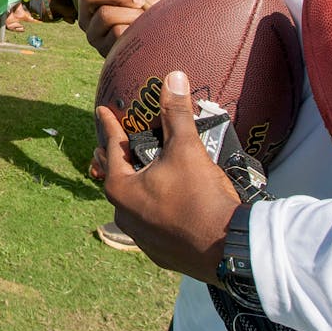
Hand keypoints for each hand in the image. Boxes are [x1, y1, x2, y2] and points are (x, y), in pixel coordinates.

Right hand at [76, 0, 168, 56]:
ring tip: (143, 18)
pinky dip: (135, 29)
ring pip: (105, 13)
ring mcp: (94, 35)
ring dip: (131, 13)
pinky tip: (142, 33)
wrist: (169, 35)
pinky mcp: (105, 51)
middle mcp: (88, 16)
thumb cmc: (154, 10)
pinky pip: (117, 32)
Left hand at [95, 70, 241, 284]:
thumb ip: (176, 114)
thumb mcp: (186, 150)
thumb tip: (173, 77)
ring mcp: (140, 237)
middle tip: (113, 143)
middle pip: (115, 177)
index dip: (108, 125)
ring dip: (134, 186)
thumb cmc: (200, 197)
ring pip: (131, 204)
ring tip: (139, 173)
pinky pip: (150, 225)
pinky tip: (162, 207)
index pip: (111, 147)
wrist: (229, 249)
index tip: (102, 110)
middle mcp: (124, 214)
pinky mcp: (160, 253)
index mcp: (121, 188)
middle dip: (114, 158)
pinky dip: (152, 210)